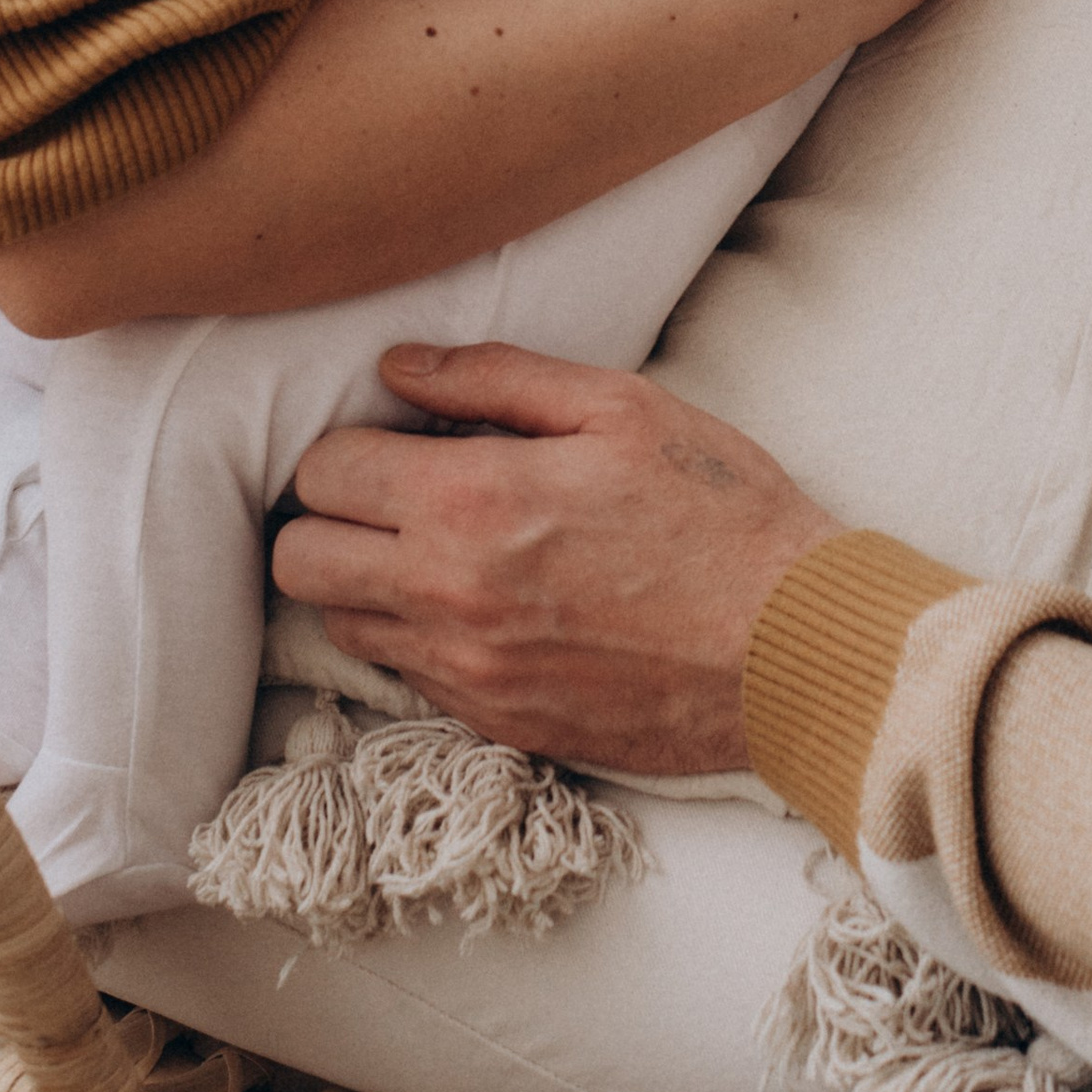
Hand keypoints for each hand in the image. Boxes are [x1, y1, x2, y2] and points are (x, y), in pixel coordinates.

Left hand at [275, 344, 836, 771]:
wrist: (792, 649)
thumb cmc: (722, 513)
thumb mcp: (622, 408)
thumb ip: (497, 377)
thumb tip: (400, 366)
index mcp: (473, 501)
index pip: (324, 472)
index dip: (350, 445)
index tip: (398, 438)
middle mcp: (447, 595)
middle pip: (298, 558)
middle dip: (329, 514)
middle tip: (393, 492)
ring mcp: (465, 671)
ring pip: (338, 624)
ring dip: (363, 579)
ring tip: (434, 548)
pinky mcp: (493, 724)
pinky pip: (402, 676)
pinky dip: (416, 635)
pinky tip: (481, 604)